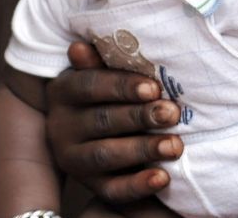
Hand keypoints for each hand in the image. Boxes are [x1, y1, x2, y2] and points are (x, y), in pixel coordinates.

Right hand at [44, 41, 185, 203]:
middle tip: (172, 113)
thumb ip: (98, 64)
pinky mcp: (91, 186)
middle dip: (139, 117)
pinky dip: (138, 185)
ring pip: (106, 155)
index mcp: (64, 92)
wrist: (95, 138)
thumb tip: (79, 47)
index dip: (121, 86)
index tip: (153, 88)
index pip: (89, 86)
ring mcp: (74, 160)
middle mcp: (61, 127)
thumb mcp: (100, 77)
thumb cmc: (106, 96)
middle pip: (101, 120)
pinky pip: (113, 189)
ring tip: (175, 145)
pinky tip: (163, 177)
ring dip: (143, 149)